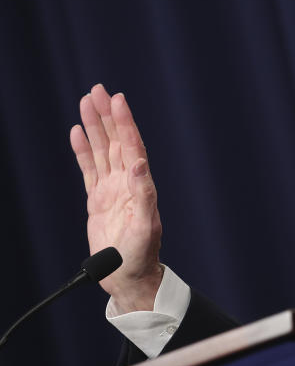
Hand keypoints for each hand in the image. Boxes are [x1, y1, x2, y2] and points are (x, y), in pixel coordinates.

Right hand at [70, 84, 162, 312]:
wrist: (128, 276)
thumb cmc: (140, 255)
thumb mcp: (145, 226)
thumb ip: (143, 194)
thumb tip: (140, 163)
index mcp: (140, 184)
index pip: (132, 145)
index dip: (125, 122)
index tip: (117, 100)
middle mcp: (127, 182)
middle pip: (116, 141)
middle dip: (107, 115)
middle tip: (98, 89)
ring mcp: (111, 189)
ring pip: (102, 150)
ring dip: (95, 127)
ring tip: (86, 102)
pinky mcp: (98, 199)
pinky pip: (89, 169)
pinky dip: (84, 150)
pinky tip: (78, 133)